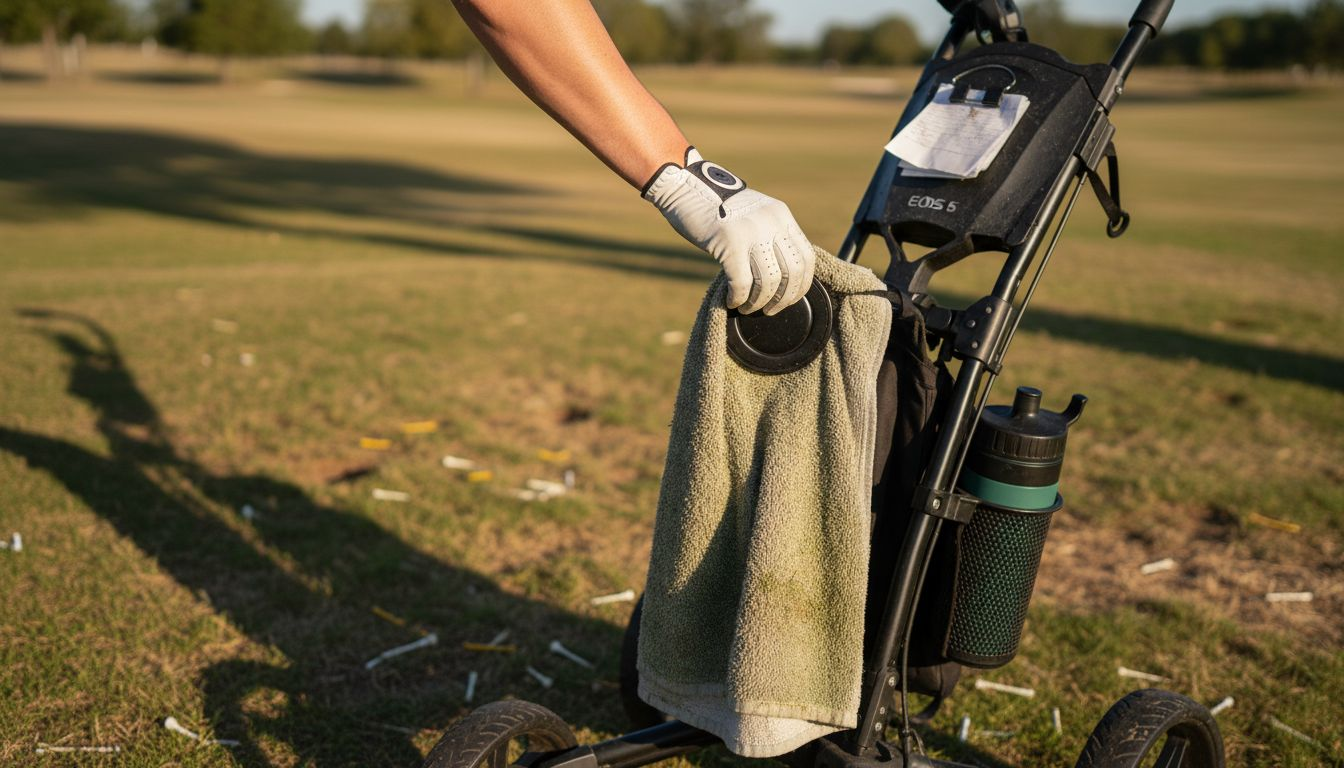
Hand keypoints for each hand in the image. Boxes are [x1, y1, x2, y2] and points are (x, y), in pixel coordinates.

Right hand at [643, 148, 815, 315]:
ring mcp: (751, 231)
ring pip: (768, 281)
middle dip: (783, 299)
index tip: (789, 299)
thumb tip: (779, 276)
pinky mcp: (729, 241)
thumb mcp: (754, 215)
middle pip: (792, 273)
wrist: (685, 186)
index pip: (806, 258)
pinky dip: (738, 298)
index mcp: (781, 215)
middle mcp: (771, 222)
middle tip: (770, 310)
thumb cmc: (715, 207)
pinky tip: (731, 301)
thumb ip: (769, 236)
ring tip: (748, 307)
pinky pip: (741, 282)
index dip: (801, 286)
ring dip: (759, 302)